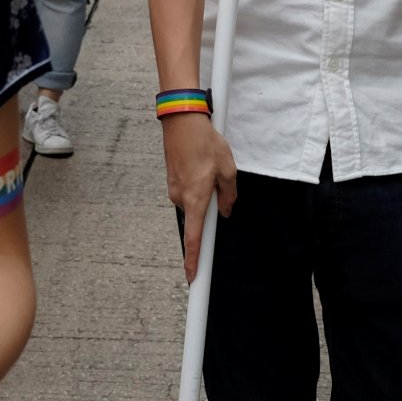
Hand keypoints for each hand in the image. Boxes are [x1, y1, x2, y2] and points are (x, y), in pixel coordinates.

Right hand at [164, 111, 236, 282]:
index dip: (194, 260)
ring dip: (204, 191)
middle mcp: (181, 199)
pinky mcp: (172, 181)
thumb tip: (226, 210)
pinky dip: (197, 183)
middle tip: (218, 180)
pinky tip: (202, 163)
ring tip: (210, 165)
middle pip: (199, 216)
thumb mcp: (228, 169)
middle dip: (210, 205)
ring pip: (195, 201)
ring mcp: (174, 190)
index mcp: (196, 200)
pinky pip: (188, 191)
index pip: (194, 239)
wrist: (182, 122)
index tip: (192, 278)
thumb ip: (229, 194)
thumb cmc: (205, 143)